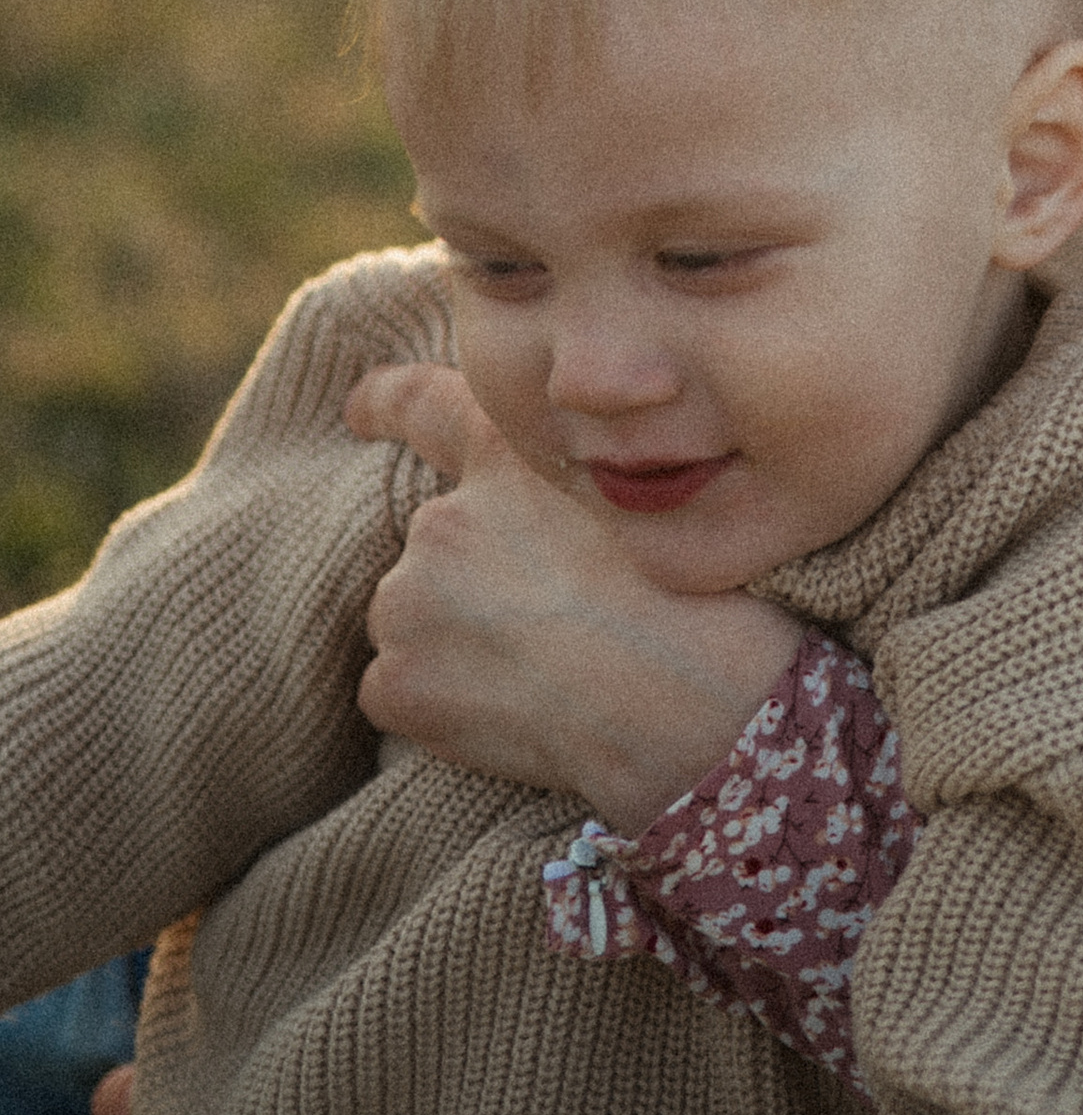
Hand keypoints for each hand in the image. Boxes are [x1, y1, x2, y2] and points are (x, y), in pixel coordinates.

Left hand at [347, 363, 801, 828]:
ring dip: (453, 647)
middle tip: (549, 626)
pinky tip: (505, 714)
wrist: (684, 703)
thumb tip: (530, 509)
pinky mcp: (397, 682)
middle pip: (433, 553)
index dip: (386, 401)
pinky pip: (397, 691)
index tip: (358, 407)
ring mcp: (409, 601)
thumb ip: (567, 475)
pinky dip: (435, 706)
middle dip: (472, 586)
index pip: (426, 406)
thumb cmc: (691, 601)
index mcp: (504, 458)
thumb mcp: (641, 496)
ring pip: (413, 625)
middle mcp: (442, 519)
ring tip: (538, 675)